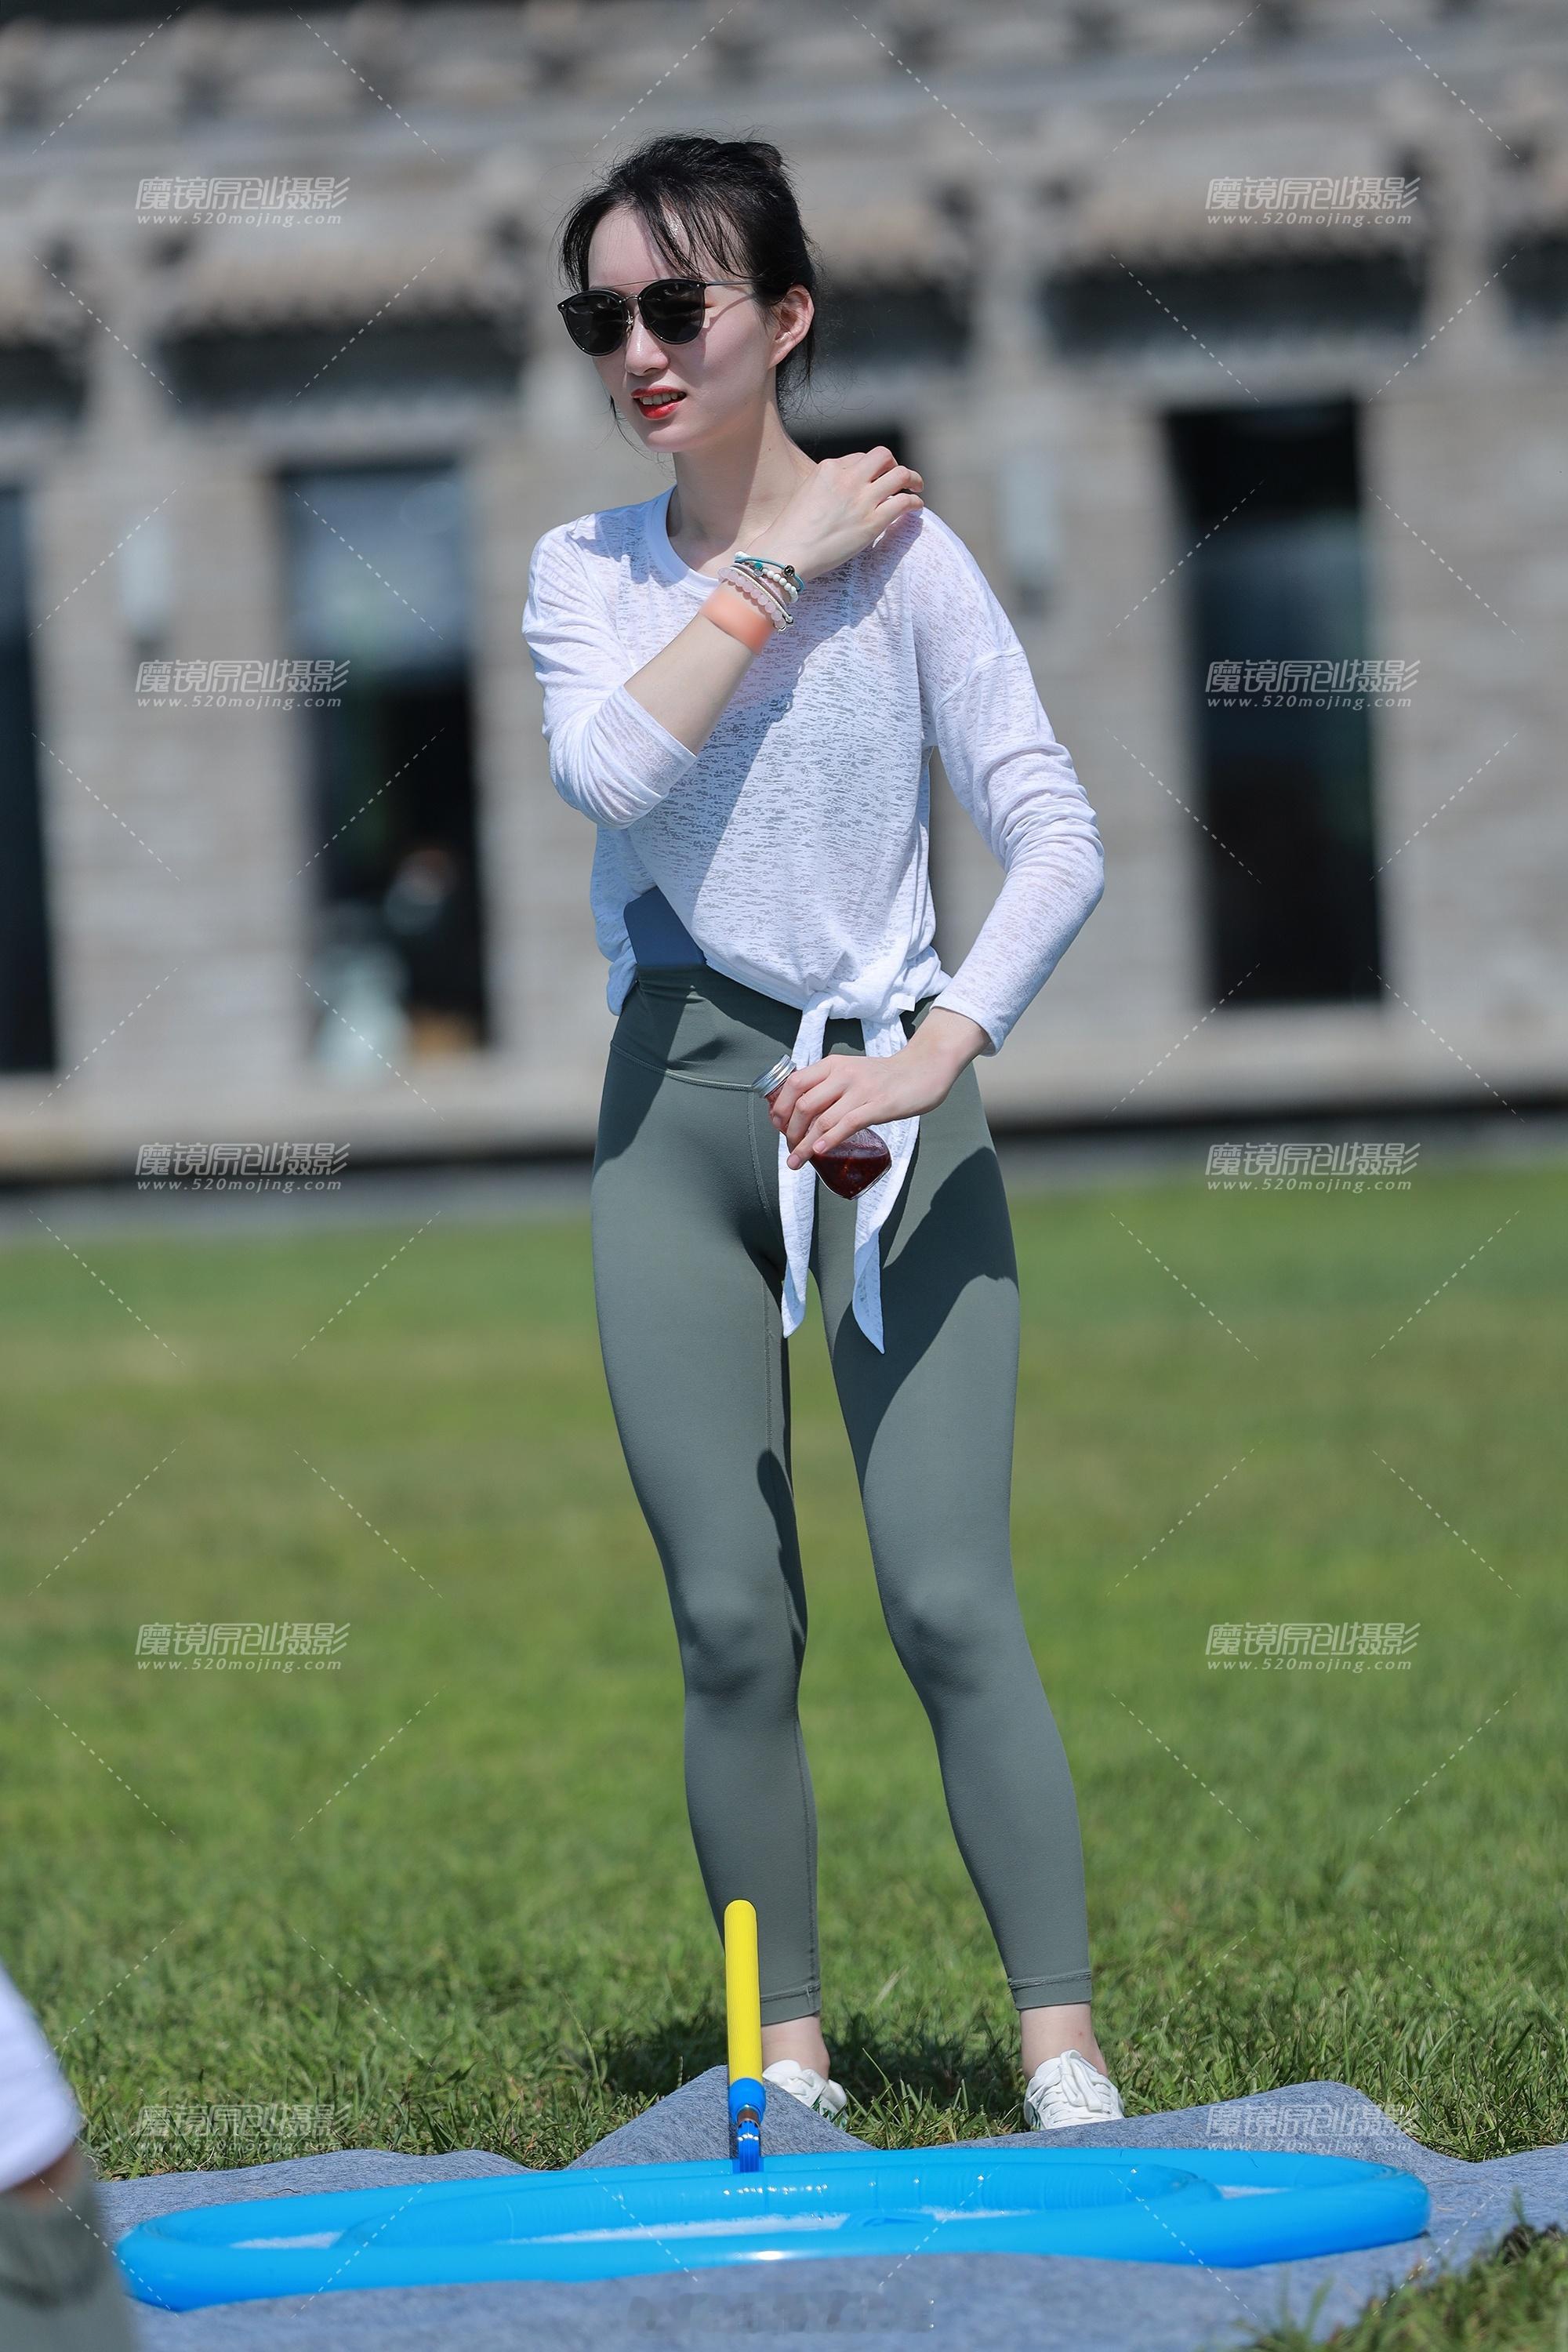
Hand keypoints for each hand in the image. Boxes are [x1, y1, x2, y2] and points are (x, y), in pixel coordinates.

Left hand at [766, 1012, 987, 1168]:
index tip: (779, 1127)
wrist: (923, 1068)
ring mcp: (861, 1090)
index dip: (781, 1108)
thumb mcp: (851, 1071)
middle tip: (790, 1149)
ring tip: (796, 1161)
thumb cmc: (886, 1076)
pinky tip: (819, 1152)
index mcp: (832, 1065)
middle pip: (803, 1104)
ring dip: (804, 1144)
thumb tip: (804, 1113)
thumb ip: (829, 1086)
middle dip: (790, 1131)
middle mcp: (843, 1074)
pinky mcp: (879, 1105)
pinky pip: (848, 1124)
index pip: (794, 1084)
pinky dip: (829, 1140)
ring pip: (822, 1118)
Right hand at [768, 449, 923, 582]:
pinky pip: (904, 502)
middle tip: (898, 477)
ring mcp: (862, 499)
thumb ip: (826, 488)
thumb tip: (842, 495)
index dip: (869, 469)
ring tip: (916, 487)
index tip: (872, 480)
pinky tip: (916, 507)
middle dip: (893, 464)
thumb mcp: (805, 495)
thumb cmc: (790, 532)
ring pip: (900, 474)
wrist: (786, 553)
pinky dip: (914, 501)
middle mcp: (847, 478)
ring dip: (912, 479)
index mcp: (828, 468)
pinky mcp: (872, 522)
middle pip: (883, 456)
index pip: (859, 458)